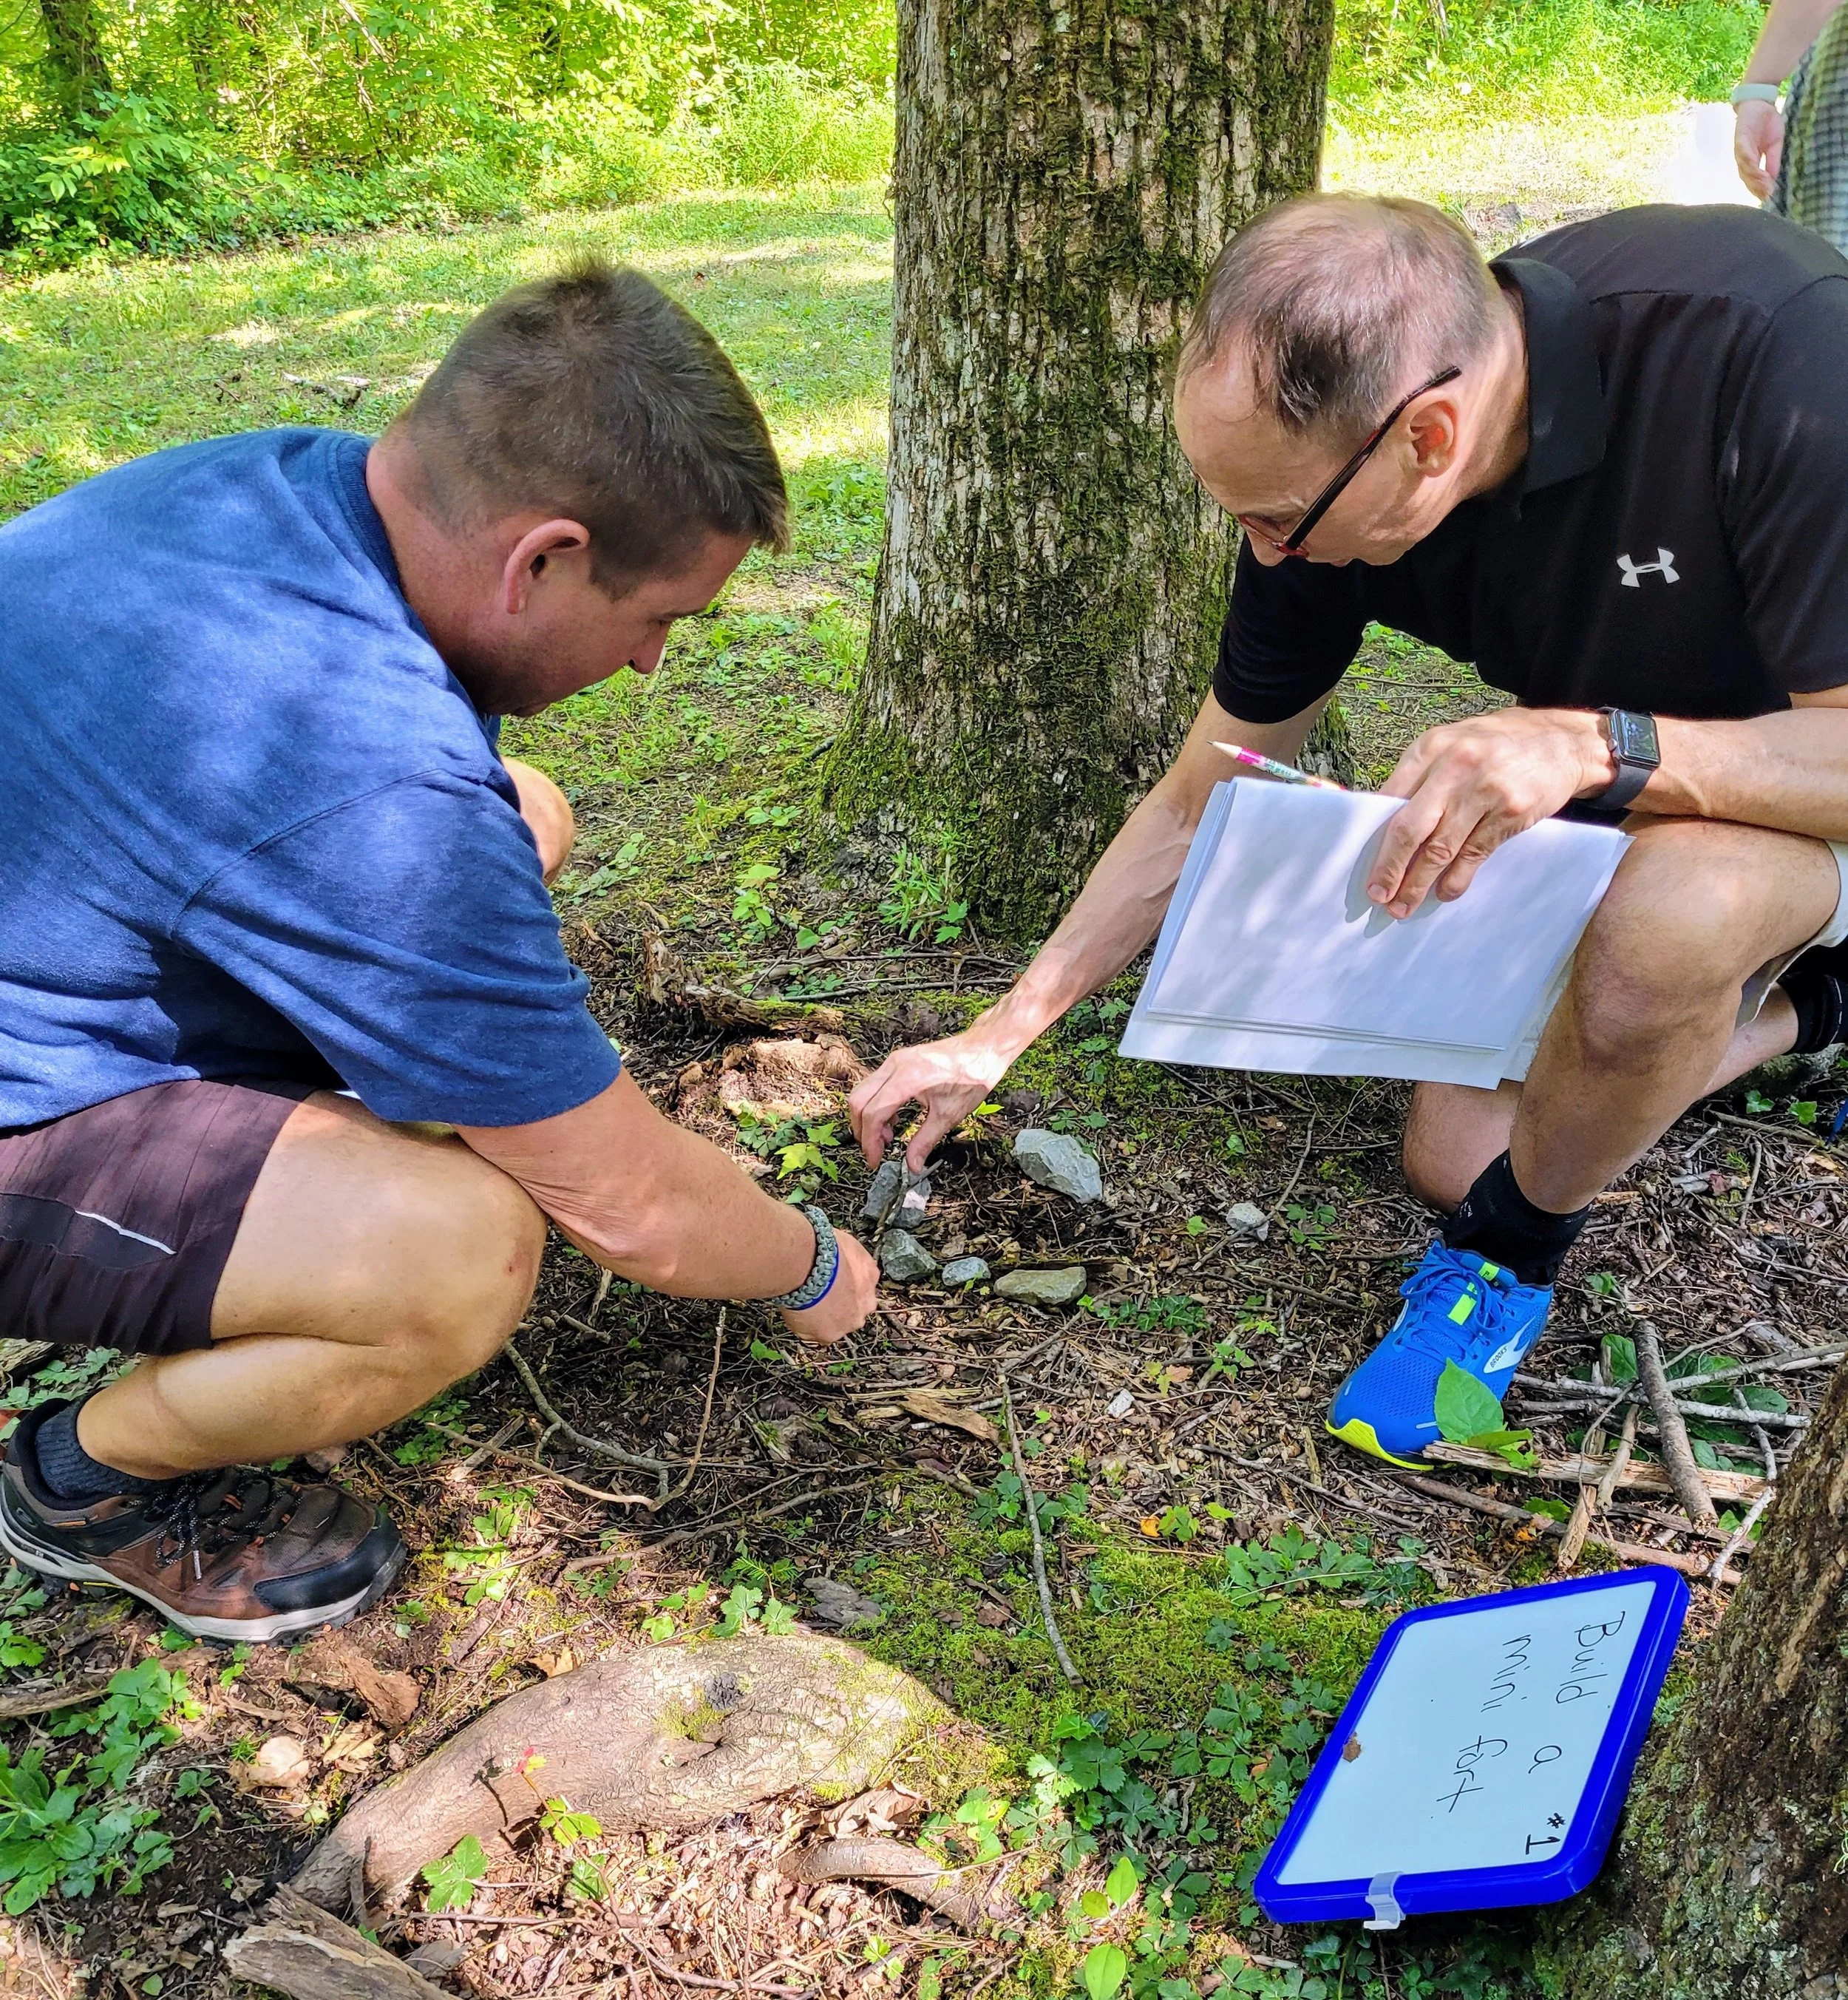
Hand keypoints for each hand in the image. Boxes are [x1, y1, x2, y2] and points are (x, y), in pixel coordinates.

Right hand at [779, 1230, 879, 1344]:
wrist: (805, 1263)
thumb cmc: (821, 1247)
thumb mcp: (843, 1242)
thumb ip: (847, 1256)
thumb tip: (838, 1252)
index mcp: (871, 1275)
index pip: (862, 1285)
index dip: (845, 1284)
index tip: (832, 1282)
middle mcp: (866, 1302)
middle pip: (855, 1308)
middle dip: (840, 1304)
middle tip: (818, 1295)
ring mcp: (849, 1321)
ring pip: (837, 1324)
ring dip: (824, 1317)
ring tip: (804, 1303)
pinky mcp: (829, 1335)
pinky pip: (817, 1334)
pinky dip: (806, 1326)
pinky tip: (796, 1312)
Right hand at [848, 1030, 1011, 1170]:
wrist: (983, 1049)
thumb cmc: (972, 1076)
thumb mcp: (949, 1115)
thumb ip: (925, 1141)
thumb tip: (911, 1165)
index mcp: (907, 1078)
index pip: (873, 1113)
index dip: (870, 1140)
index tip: (874, 1160)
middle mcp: (895, 1065)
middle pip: (859, 1101)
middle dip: (863, 1130)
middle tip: (876, 1151)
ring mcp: (895, 1060)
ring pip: (863, 1091)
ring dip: (868, 1117)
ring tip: (888, 1137)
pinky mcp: (898, 1061)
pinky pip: (875, 1084)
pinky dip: (876, 1104)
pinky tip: (893, 1119)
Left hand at [1367, 708, 1612, 917]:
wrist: (1563, 742)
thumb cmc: (1498, 744)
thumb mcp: (1454, 743)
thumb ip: (1421, 775)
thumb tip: (1384, 822)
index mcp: (1431, 748)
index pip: (1390, 800)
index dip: (1374, 838)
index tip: (1365, 865)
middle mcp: (1454, 767)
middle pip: (1409, 829)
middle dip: (1390, 868)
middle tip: (1378, 895)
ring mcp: (1484, 791)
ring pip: (1440, 848)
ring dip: (1418, 883)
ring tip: (1403, 906)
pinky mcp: (1510, 813)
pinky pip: (1474, 854)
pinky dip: (1456, 879)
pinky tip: (1444, 894)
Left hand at [1735, 99, 1783, 199]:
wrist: (1761, 102)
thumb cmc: (1767, 123)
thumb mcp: (1774, 144)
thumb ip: (1772, 161)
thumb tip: (1773, 179)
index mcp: (1751, 161)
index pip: (1753, 180)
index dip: (1760, 189)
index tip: (1770, 197)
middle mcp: (1743, 158)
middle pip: (1747, 178)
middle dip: (1757, 187)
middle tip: (1767, 195)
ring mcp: (1740, 149)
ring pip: (1744, 168)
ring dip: (1754, 178)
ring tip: (1765, 184)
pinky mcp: (1740, 139)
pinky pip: (1743, 153)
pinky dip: (1749, 162)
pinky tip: (1755, 169)